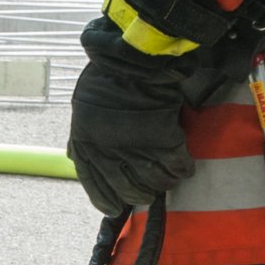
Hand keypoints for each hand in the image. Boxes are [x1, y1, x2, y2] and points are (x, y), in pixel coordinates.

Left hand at [67, 19, 194, 215]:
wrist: (132, 57)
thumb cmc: (106, 78)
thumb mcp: (83, 111)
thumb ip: (84, 138)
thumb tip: (79, 159)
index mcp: (86, 146)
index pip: (95, 188)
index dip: (108, 201)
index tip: (116, 207)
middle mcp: (108, 153)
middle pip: (128, 191)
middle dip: (141, 193)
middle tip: (151, 187)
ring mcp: (137, 148)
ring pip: (154, 183)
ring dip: (164, 183)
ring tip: (169, 177)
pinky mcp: (163, 139)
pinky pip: (176, 166)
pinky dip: (182, 168)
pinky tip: (185, 165)